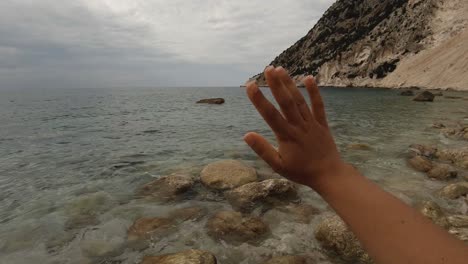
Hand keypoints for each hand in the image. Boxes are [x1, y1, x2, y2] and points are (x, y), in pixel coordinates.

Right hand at [244, 66, 345, 186]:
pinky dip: (314, 92)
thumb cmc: (300, 171)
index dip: (259, 99)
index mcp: (286, 136)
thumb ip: (262, 149)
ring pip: (299, 100)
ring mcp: (311, 123)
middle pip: (286, 102)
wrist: (328, 175)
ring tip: (281, 69)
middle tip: (268, 68)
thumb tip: (246, 135)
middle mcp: (299, 126)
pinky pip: (318, 106)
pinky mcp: (322, 124)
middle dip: (276, 84)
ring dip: (290, 84)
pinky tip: (308, 78)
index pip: (270, 114)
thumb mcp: (278, 165)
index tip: (250, 85)